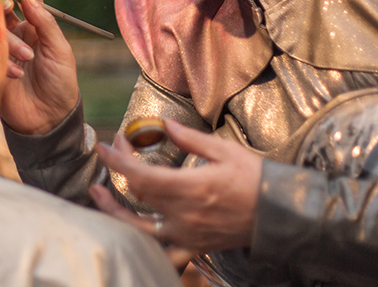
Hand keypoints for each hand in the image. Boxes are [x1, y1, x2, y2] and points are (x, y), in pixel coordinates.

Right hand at [0, 0, 79, 134]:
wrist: (50, 118)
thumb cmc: (60, 82)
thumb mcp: (59, 50)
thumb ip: (44, 22)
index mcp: (36, 27)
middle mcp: (17, 35)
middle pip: (4, 10)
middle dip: (3, 6)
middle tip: (7, 10)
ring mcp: (2, 50)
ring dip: (10, 40)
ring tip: (27, 59)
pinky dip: (3, 60)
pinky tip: (16, 75)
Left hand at [89, 119, 261, 252]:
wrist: (280, 213)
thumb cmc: (255, 178)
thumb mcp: (224, 150)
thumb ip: (190, 139)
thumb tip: (166, 125)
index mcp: (191, 187)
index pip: (140, 176)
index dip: (117, 160)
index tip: (105, 145)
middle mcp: (185, 214)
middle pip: (138, 195)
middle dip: (120, 169)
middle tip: (115, 151)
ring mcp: (188, 234)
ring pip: (140, 228)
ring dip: (114, 212)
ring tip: (97, 195)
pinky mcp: (195, 246)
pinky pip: (165, 253)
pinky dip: (145, 245)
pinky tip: (130, 234)